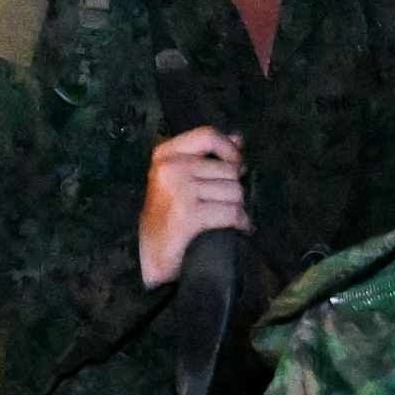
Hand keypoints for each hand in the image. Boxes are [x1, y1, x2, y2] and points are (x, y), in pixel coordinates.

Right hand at [140, 125, 247, 287]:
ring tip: (226, 218)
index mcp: (164, 154)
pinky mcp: (189, 215)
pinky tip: (238, 228)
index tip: (237, 166)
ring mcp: (179, 190)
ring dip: (238, 208)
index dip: (229, 150)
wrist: (153, 259)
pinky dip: (241, 222)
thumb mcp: (180, 180)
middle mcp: (170, 167)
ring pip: (234, 191)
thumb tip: (238, 138)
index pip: (207, 135)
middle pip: (227, 168)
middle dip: (235, 189)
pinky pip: (232, 212)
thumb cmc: (167, 218)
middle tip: (224, 205)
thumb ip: (207, 157)